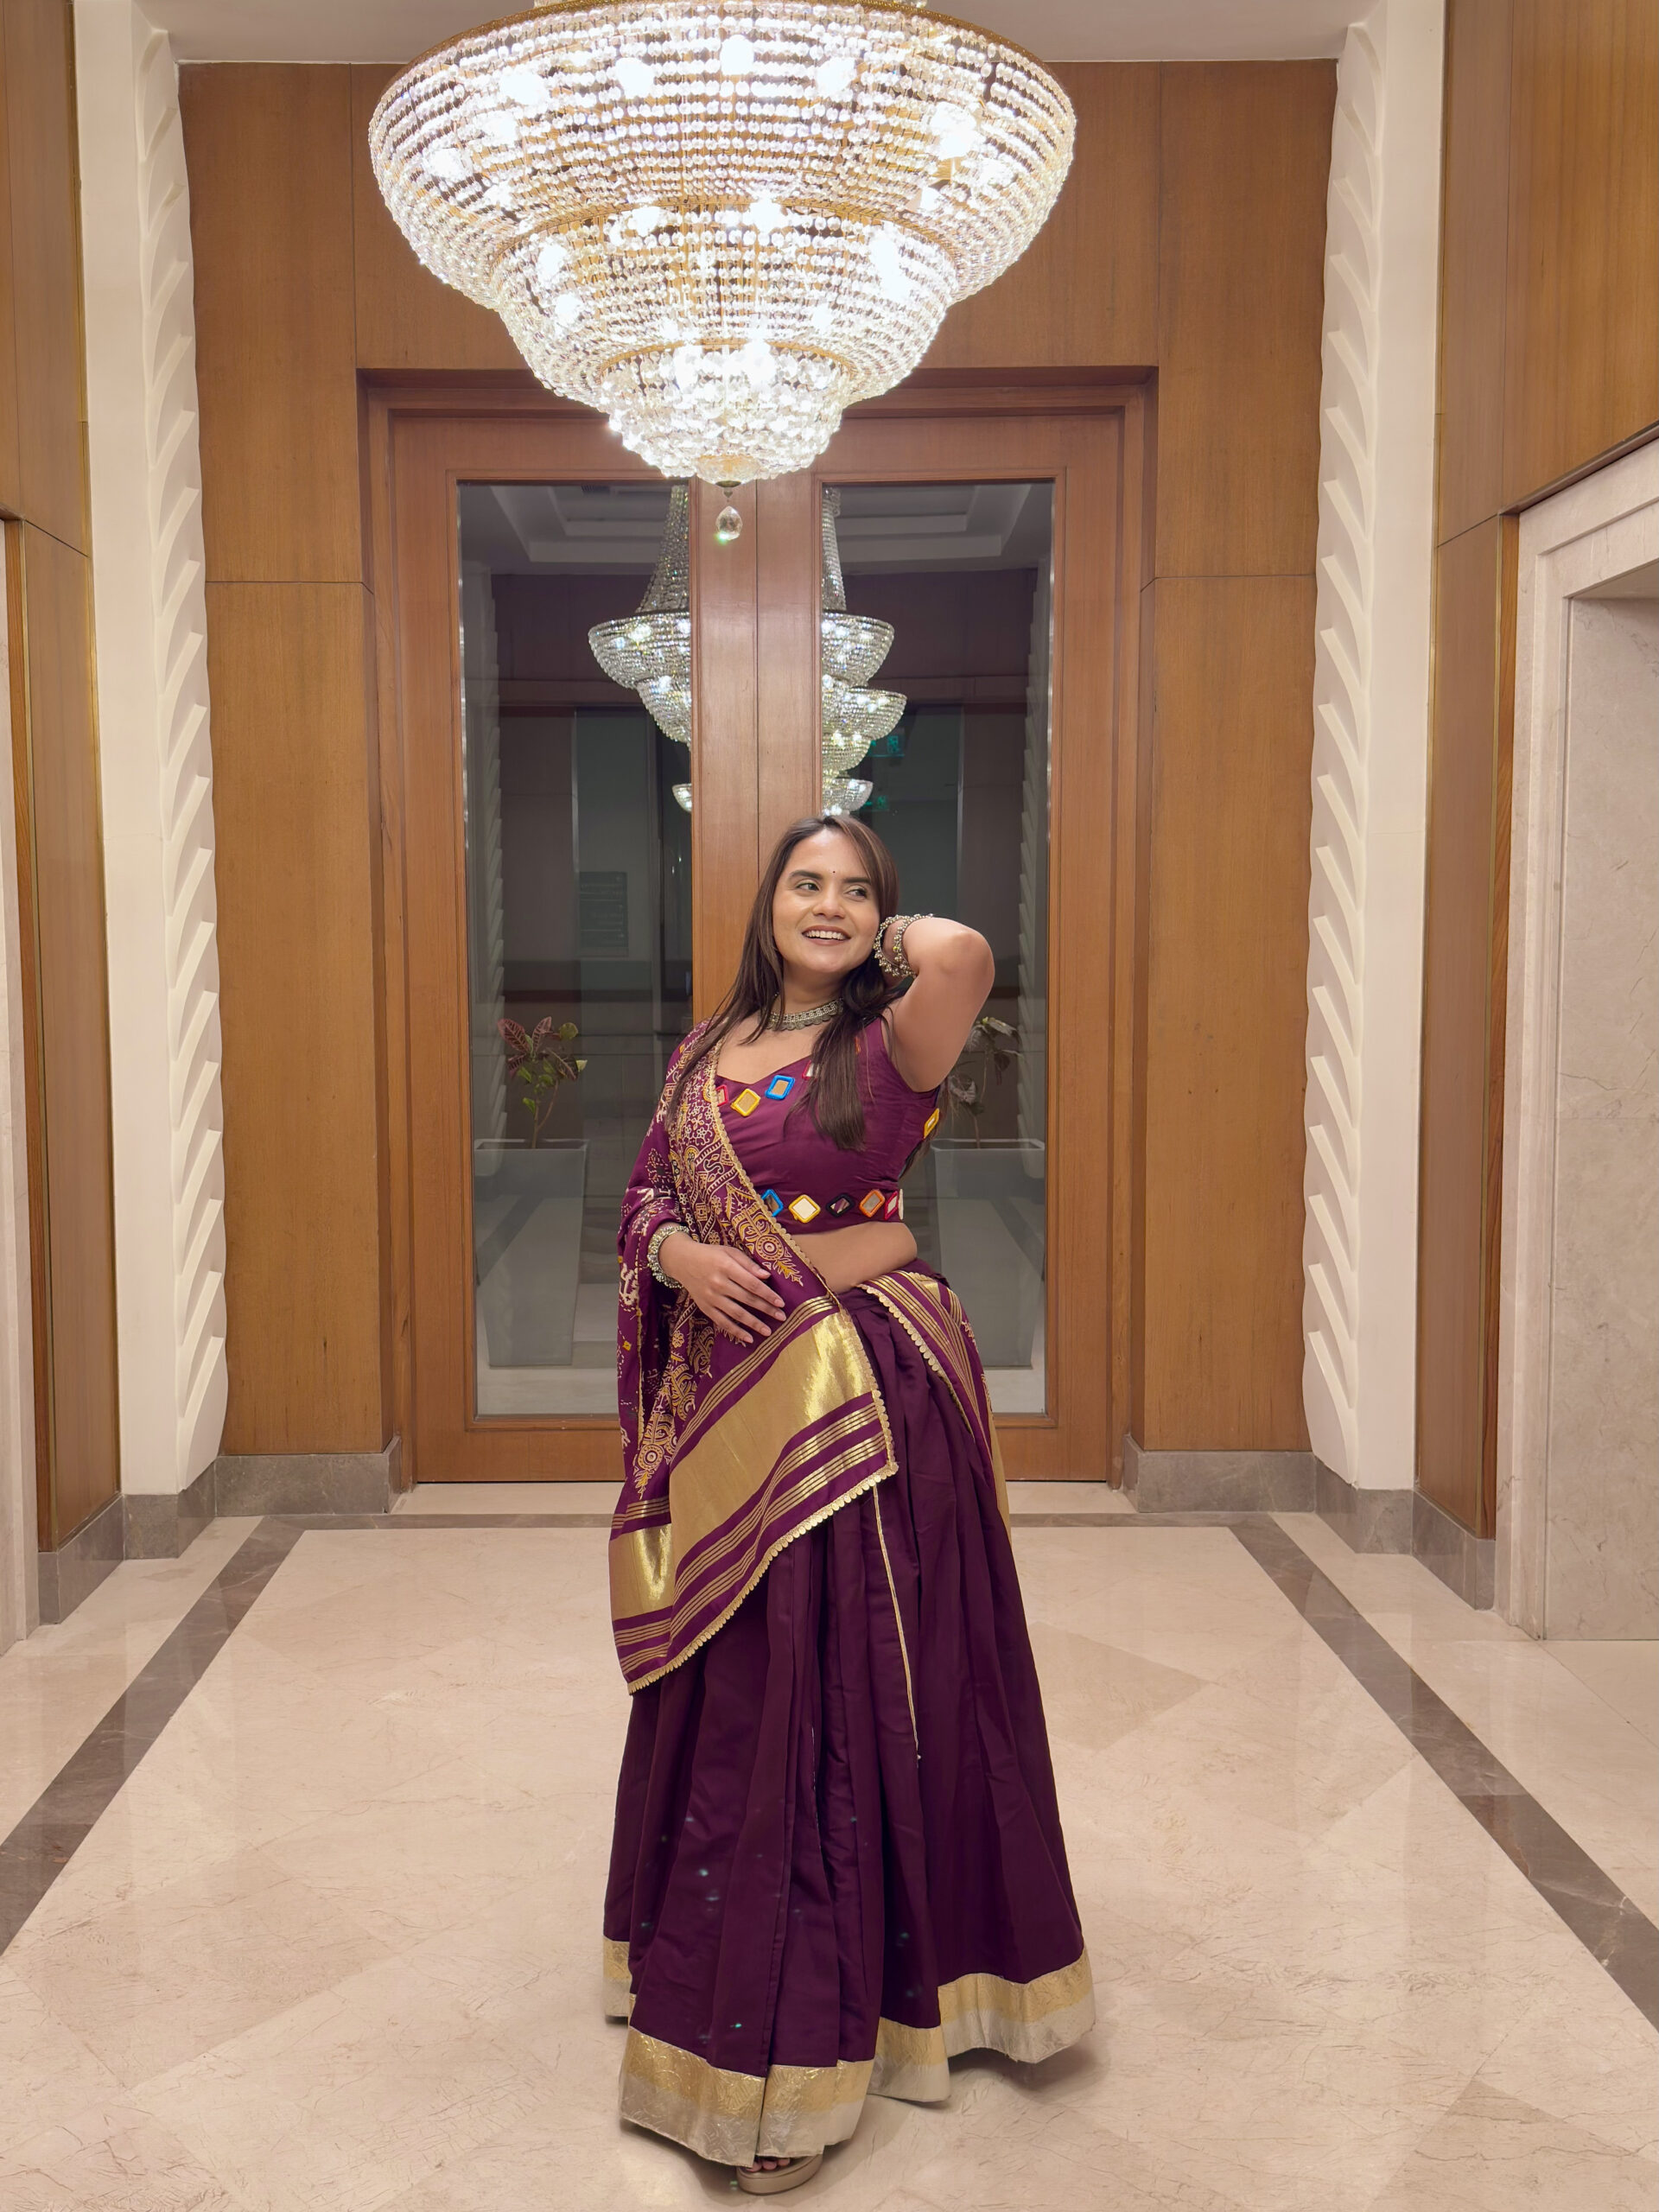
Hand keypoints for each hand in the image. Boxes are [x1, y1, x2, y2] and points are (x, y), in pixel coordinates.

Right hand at [660, 1233, 786, 1344]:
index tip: (781, 1303)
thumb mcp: (729, 1251)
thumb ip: (748, 1263)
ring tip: (768, 1331)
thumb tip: (767, 1276)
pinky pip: (722, 1322)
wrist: (682, 1261)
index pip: (752, 1283)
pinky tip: (748, 1338)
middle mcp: (718, 1283)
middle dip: (766, 1309)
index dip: (768, 1294)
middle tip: (782, 1317)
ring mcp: (711, 1297)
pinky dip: (735, 1331)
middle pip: (747, 1299)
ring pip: (736, 1313)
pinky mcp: (705, 1307)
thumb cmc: (711, 1254)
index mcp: (726, 1266)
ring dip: (753, 1323)